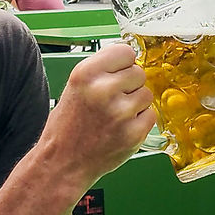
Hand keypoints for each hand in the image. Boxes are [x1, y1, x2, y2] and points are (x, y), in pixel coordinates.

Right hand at [44, 41, 155, 182]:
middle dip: (130, 84)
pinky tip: (122, 127)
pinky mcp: (133, 133)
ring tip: (115, 115)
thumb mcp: (76, 86)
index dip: (123, 63)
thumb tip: (131, 57)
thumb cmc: (69, 125)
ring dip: (136, 103)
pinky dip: (140, 121)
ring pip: (146, 93)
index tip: (118, 72)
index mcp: (86, 73)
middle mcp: (103, 90)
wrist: (64, 162)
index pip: (125, 51)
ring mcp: (120, 112)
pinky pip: (150, 115)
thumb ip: (102, 69)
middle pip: (138, 72)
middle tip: (113, 99)